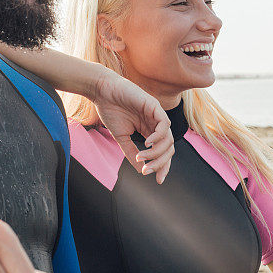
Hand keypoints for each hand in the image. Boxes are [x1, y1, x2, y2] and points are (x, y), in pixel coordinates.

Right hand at [92, 69, 174, 183]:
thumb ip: (131, 152)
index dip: (163, 166)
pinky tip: (147, 143)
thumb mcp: (122, 138)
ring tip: (142, 156)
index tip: (157, 180)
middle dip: (161, 163)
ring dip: (156, 152)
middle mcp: (156, 124)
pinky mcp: (154, 106)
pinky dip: (158, 137)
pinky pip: (165, 125)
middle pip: (169, 148)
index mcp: (150, 130)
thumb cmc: (111, 111)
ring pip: (168, 139)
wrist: (103, 92)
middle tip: (148, 170)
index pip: (163, 151)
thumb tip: (141, 170)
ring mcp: (157, 115)